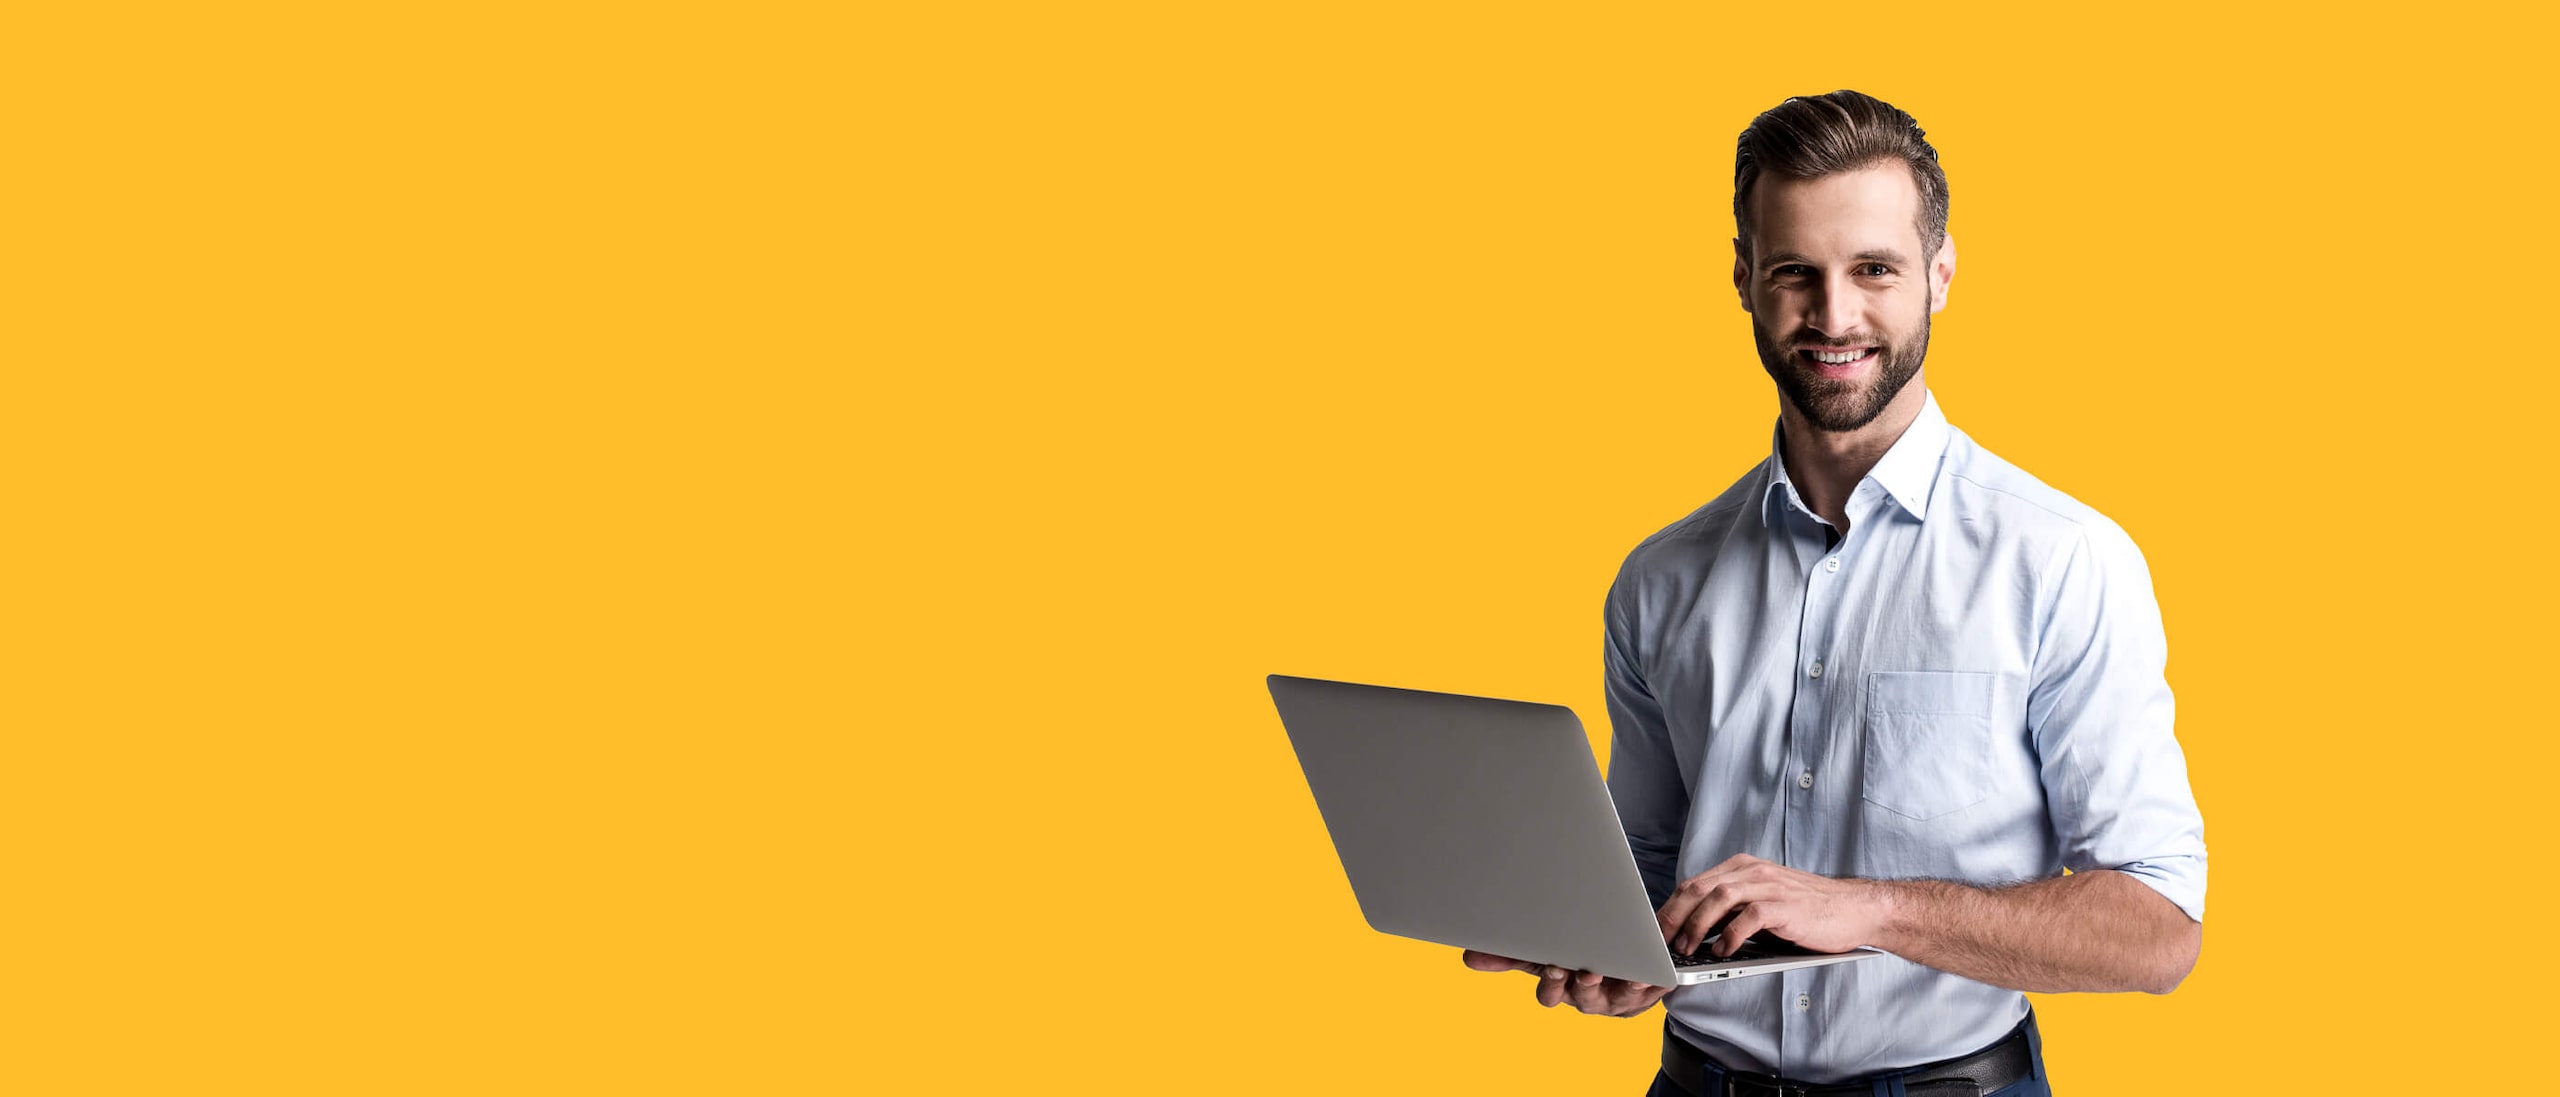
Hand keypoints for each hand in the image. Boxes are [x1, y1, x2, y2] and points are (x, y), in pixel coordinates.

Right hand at [1461, 950, 1671, 1016]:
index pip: (1551, 994)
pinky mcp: (1647, 992)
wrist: (1618, 954)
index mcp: (1562, 988)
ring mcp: (1618, 997)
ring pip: (1619, 996)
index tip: (1554, 968)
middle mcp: (1588, 997)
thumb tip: (1468, 957)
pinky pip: (1652, 990)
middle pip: (1583, 997)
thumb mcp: (1541, 952)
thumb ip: (1509, 955)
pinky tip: (1655, 972)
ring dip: (1622, 985)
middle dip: (1584, 986)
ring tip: (1626, 974)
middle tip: (1584, 972)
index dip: (1553, 985)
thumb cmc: (1575, 955)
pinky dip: (1654, 981)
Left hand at [1655, 854, 1887, 957]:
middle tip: (1658, 942)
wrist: (1854, 909)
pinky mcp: (1785, 905)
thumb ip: (1731, 909)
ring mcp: (1769, 886)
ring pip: (1718, 897)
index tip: (1653, 931)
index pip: (1694, 883)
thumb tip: (1692, 931)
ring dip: (1696, 925)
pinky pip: (1749, 916)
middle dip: (1673, 916)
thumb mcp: (1762, 903)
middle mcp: (1752, 871)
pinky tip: (1722, 950)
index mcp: (1742, 867)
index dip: (1669, 907)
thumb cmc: (1806, 911)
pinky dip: (1730, 934)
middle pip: (1699, 887)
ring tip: (1686, 948)